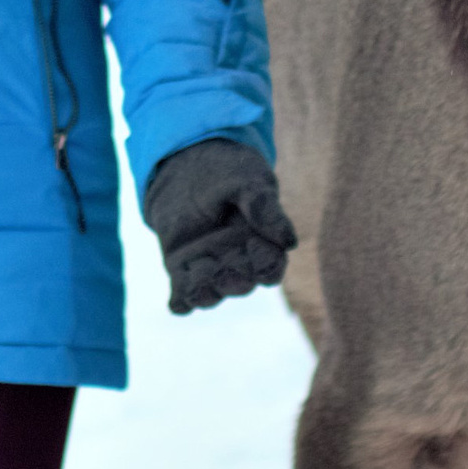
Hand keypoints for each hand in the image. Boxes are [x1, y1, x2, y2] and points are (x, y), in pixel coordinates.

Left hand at [142, 139, 296, 313]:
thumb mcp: (248, 182)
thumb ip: (264, 208)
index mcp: (261, 244)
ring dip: (205, 294)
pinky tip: (176, 305)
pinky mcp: (181, 269)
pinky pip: (182, 292)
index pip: (269, 265)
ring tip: (197, 291)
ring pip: (211, 292)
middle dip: (233, 282)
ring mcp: (209, 267)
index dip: (266, 266)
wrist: (187, 163)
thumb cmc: (227, 171)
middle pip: (240, 282)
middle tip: (224, 273)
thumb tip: (290, 242)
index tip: (260, 260)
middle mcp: (238, 261)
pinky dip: (180, 302)